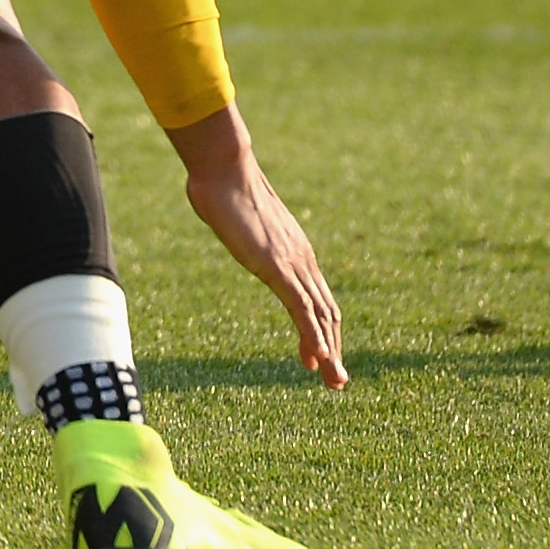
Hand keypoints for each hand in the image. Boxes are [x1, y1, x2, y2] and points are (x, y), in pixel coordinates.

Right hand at [165, 103, 348, 388]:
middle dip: (334, 348)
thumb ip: (235, 225)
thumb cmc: (220, 183)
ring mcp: (293, 264)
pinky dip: (315, 338)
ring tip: (334, 381)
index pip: (316, 297)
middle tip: (337, 380)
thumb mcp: (233, 213)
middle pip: (327, 312)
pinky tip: (320, 361)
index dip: (322, 329)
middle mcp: (302, 259)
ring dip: (331, 353)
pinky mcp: (279, 268)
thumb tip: (212, 207)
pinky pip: (302, 310)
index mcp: (293, 249)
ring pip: (321, 317)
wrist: (223, 167)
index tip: (321, 356)